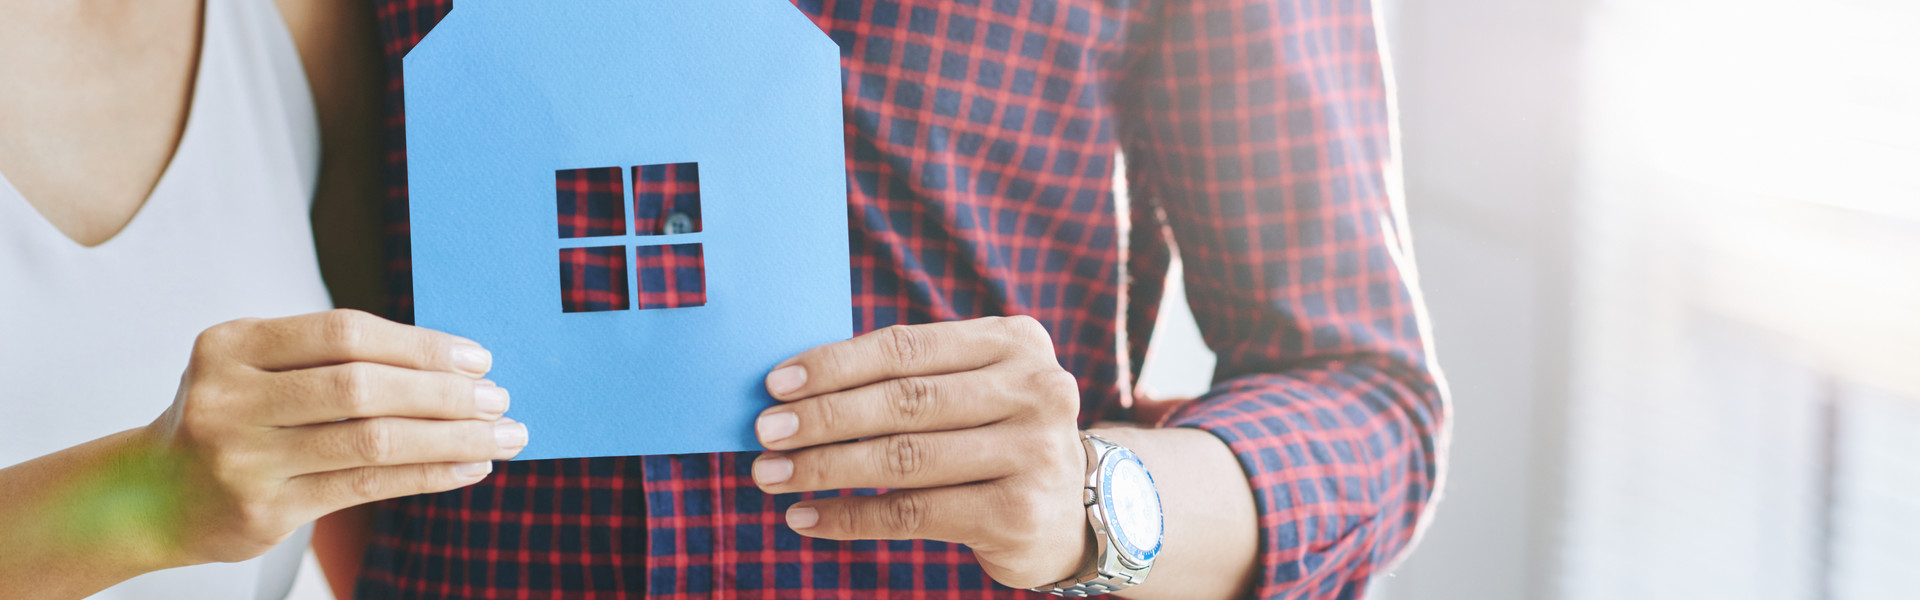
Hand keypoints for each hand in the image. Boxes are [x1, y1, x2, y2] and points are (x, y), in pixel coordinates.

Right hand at [143, 309, 526, 564]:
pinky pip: (365, 486)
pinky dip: (427, 474)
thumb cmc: (232, 419)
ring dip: (451, 437)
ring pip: (371, 440)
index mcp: (232, 344)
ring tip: (502, 436)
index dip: (419, 343)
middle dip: (443, 393)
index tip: (477, 357)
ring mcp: (242, 457)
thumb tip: (453, 364)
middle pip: (362, 385)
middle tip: (499, 398)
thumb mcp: (258, 370)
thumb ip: (332, 359)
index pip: (345, 332)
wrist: (151, 496)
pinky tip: (469, 468)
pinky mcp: (263, 510)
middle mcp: (230, 397)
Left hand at [753, 316, 1090, 588]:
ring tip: (772, 476)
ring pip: (904, 459)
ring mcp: (1034, 452)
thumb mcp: (975, 389)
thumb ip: (911, 379)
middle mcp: (1035, 389)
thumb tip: (797, 388)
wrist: (1075, 513)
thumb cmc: (996, 437)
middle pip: (904, 402)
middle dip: (823, 417)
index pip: (909, 347)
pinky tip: (807, 517)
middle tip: (765, 431)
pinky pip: (913, 513)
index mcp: (1016, 341)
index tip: (776, 383)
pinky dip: (851, 517)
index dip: (837, 364)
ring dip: (826, 468)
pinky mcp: (1019, 512)